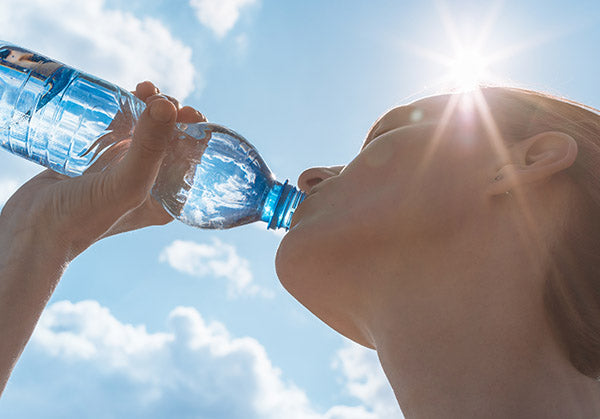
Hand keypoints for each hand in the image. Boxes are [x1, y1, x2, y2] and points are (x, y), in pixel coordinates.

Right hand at [0, 81, 205, 260]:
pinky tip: (124, 95)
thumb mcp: (127, 184)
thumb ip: (150, 147)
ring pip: (143, 129)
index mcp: (166, 197)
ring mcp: (121, 169)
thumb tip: (170, 105)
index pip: (192, 158)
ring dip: (148, 106)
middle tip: (157, 96)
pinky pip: (117, 128)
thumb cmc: (84, 218)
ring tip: (143, 89)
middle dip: (169, 112)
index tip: (186, 110)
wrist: (31, 230)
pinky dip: (123, 109)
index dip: (194, 131)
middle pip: (169, 139)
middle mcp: (148, 183)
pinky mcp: (96, 158)